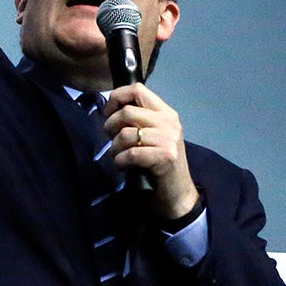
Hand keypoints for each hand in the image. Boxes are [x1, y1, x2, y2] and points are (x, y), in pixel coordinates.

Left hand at [102, 83, 197, 221]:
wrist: (177, 196)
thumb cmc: (159, 166)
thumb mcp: (151, 137)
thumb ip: (138, 121)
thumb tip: (110, 109)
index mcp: (166, 113)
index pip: (137, 89)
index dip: (116, 97)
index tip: (108, 113)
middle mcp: (169, 122)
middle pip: (127, 111)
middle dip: (111, 126)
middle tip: (111, 140)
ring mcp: (169, 139)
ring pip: (126, 133)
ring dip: (114, 148)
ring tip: (118, 156)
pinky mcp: (165, 157)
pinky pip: (130, 153)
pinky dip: (120, 161)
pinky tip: (123, 167)